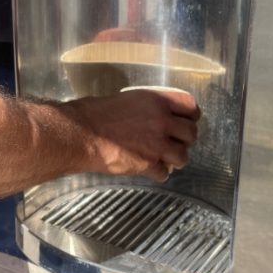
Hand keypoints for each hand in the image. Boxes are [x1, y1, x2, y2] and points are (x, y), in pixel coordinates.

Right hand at [63, 88, 200, 181]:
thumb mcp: (125, 99)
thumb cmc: (94, 113)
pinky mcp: (148, 164)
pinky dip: (157, 173)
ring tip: (163, 158)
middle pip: (191, 133)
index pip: (190, 106)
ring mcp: (156, 144)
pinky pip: (164, 173)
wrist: (81, 134)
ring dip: (175, 158)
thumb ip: (145, 108)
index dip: (191, 116)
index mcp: (156, 101)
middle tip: (174, 142)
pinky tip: (148, 169)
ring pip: (183, 156)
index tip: (187, 121)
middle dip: (184, 139)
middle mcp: (162, 121)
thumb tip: (150, 115)